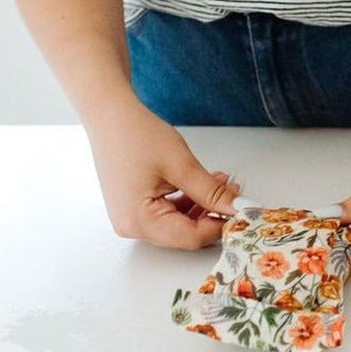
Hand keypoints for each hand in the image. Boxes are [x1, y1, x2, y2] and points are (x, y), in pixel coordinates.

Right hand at [86, 97, 240, 248]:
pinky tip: (202, 185)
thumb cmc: (135, 134)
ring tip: (221, 183)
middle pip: (185, 234)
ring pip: (179, 224)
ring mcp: (130, 219)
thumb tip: (238, 208)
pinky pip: (167, 214)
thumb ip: (212, 192)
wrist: (109, 114)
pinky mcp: (133, 208)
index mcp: (139, 221)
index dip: (221, 225)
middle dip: (213, 214)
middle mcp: (131, 226)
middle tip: (234, 193)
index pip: (191, 237)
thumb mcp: (182, 165)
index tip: (242, 212)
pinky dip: (187, 202)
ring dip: (202, 206)